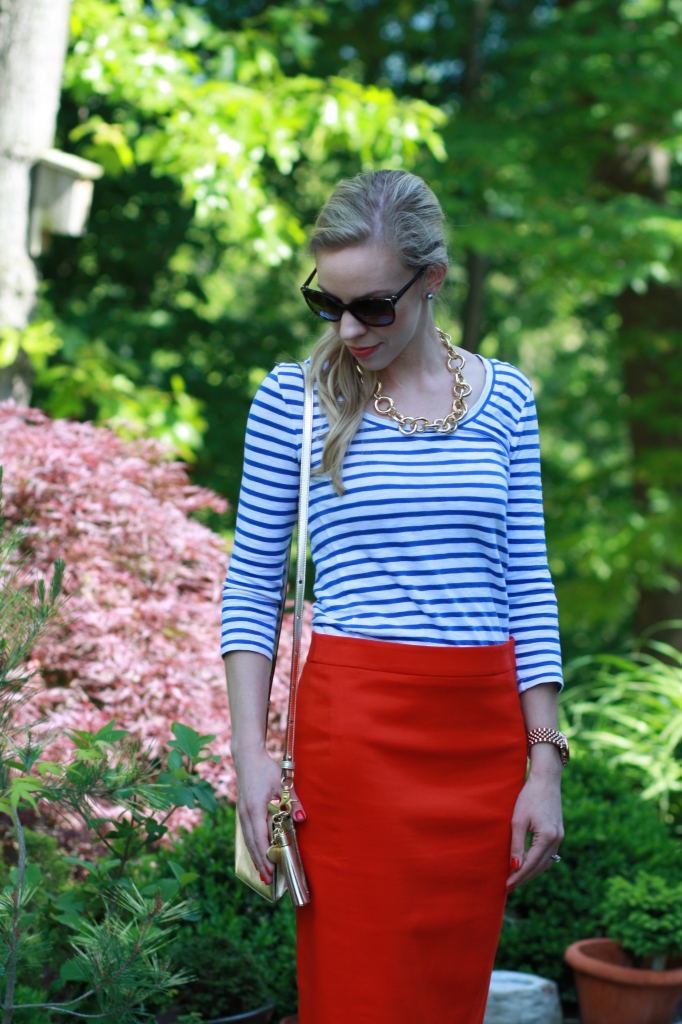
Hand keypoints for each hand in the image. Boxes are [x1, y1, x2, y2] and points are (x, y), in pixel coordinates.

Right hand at [234, 749, 306, 882]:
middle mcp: (245, 814)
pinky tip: (256, 853)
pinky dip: (252, 846)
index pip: (259, 837)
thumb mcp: (282, 783)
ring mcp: (241, 813)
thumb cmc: (265, 769)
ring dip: (255, 856)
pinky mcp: (242, 811)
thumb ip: (293, 800)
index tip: (271, 869)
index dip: (265, 854)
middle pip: (251, 843)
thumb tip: (302, 818)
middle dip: (259, 862)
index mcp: (254, 808)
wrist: (247, 757)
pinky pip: (246, 833)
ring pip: (247, 840)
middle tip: (267, 880)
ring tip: (262, 873)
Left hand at [506, 760, 563, 891]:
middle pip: (540, 866)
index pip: (530, 864)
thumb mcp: (517, 820)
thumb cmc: (528, 797)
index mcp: (547, 837)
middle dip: (525, 877)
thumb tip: (515, 867)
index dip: (518, 876)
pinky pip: (549, 854)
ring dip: (532, 872)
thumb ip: (516, 845)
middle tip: (509, 886)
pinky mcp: (558, 832)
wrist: (545, 780)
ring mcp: (560, 836)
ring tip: (517, 878)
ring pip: (546, 862)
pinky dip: (538, 862)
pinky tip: (528, 864)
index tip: (506, 885)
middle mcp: (557, 839)